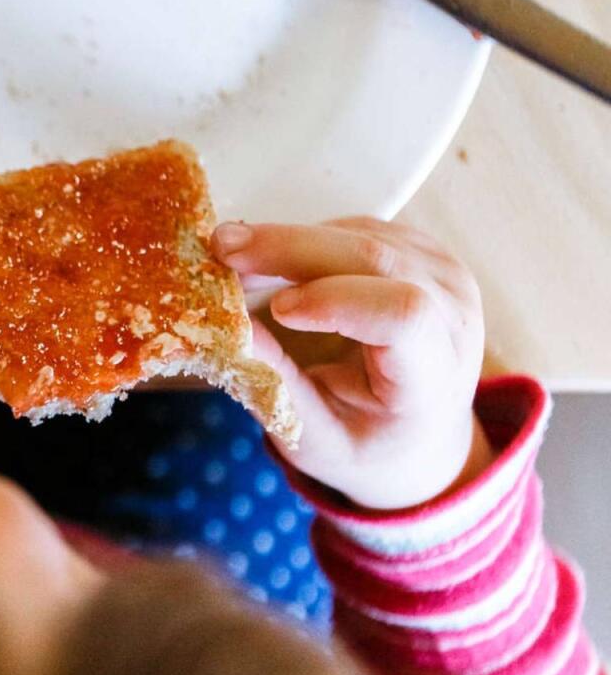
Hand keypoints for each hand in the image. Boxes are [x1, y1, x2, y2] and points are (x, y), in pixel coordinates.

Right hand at [212, 218, 492, 510]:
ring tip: (235, 265)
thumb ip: (276, 386)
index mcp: (435, 374)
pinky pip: (354, 230)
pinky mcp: (420, 249)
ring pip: (356, 236)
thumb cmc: (367, 445)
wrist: (423, 435)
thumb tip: (226, 327)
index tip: (277, 310)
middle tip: (220, 248)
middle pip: (372, 258)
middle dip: (289, 248)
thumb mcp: (316, 440)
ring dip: (288, 243)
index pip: (404, 315)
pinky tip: (272, 264)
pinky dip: (303, 240)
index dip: (337, 300)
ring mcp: (441, 272)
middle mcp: (454, 312)